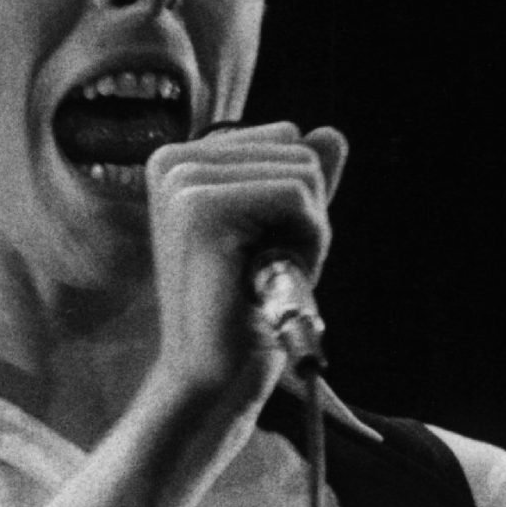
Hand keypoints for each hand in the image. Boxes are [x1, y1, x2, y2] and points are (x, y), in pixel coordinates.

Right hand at [142, 120, 348, 410]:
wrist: (214, 374)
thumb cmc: (245, 309)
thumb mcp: (282, 231)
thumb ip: (302, 180)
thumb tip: (332, 132)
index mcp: (180, 159)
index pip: (284, 137)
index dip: (294, 198)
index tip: (262, 248)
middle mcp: (173, 160)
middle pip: (296, 148)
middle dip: (304, 214)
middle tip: (266, 269)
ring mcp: (182, 182)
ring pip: (302, 170)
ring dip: (306, 231)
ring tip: (265, 275)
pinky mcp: (200, 208)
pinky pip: (296, 194)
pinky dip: (306, 240)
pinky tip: (270, 277)